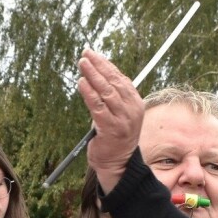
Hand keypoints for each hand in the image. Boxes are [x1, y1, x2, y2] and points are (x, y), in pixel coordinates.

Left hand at [78, 50, 144, 193]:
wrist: (117, 163)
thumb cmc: (114, 136)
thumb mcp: (118, 113)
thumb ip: (113, 96)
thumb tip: (100, 74)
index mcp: (135, 103)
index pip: (121, 78)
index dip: (106, 65)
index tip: (93, 55)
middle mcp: (131, 110)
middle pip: (114, 82)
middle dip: (98, 66)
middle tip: (85, 55)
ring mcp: (122, 119)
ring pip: (106, 92)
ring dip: (93, 76)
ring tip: (82, 64)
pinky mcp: (111, 128)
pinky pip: (98, 107)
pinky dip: (89, 93)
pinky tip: (82, 83)